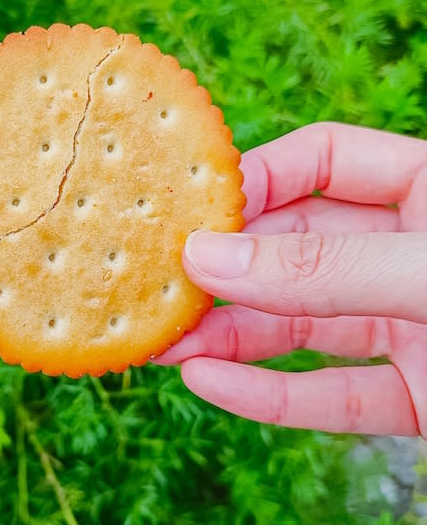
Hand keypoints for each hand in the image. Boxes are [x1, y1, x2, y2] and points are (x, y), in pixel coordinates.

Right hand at [155, 122, 426, 437]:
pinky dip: (270, 395)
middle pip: (295, 249)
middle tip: (157, 282)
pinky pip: (332, 396)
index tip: (192, 212)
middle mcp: (407, 257)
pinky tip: (209, 381)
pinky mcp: (416, 398)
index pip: (323, 160)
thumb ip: (328, 268)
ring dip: (228, 335)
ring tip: (162, 341)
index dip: (256, 179)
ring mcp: (410, 328)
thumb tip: (208, 258)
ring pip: (301, 326)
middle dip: (225, 269)